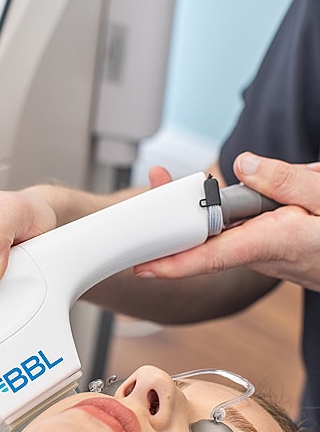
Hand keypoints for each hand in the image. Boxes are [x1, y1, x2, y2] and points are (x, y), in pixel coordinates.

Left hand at [133, 155, 319, 290]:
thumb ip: (287, 179)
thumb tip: (243, 164)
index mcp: (276, 243)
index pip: (215, 256)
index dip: (175, 264)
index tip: (144, 267)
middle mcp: (263, 253)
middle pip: (207, 238)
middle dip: (173, 218)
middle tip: (150, 186)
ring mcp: (263, 250)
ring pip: (221, 230)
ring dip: (197, 210)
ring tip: (166, 182)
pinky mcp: (266, 242)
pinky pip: (236, 227)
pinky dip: (221, 210)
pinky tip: (213, 188)